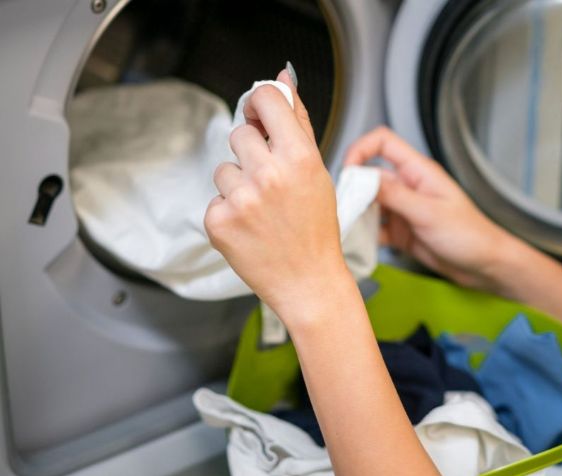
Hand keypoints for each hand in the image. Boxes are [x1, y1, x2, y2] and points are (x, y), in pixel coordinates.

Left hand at [205, 69, 349, 318]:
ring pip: (223, 167)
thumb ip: (298, 121)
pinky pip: (214, 198)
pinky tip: (250, 227)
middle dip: (252, 154)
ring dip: (238, 184)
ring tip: (262, 210)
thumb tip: (283, 78)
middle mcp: (268, 174)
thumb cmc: (316, 228)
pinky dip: (228, 211)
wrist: (308, 281)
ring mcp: (240, 199)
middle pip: (240, 134)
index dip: (260, 103)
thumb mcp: (318, 171)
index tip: (261, 115)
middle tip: (272, 184)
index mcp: (298, 157)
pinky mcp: (218, 222)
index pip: (265, 99)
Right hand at [345, 127, 521, 290]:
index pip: (383, 143)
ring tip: (346, 228)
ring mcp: (403, 210)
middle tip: (341, 209)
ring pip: (369, 205)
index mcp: (418, 172)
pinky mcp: (401, 232)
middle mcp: (408, 187)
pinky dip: (364, 235)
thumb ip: (395, 196)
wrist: (485, 266)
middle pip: (369, 177)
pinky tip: (358, 243)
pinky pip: (375, 229)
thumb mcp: (429, 213)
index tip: (347, 171)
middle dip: (352, 190)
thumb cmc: (470, 235)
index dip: (360, 149)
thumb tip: (363, 179)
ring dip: (356, 215)